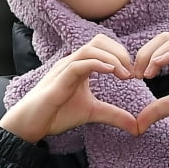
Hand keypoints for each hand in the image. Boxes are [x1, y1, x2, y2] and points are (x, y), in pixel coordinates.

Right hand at [0, 35, 139, 144]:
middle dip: (120, 52)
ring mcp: (64, 69)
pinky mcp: (59, 80)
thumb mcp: (92, 114)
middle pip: (99, 41)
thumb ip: (114, 116)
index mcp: (81, 66)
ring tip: (125, 74)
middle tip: (132, 73)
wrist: (31, 124)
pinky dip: (97, 64)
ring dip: (111, 58)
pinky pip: (78, 64)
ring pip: (90, 49)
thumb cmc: (57, 114)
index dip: (121, 55)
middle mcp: (73, 62)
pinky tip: (111, 72)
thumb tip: (137, 126)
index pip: (103, 46)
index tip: (134, 74)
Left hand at [132, 34, 168, 133]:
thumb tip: (137, 124)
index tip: (133, 76)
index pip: (159, 45)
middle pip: (164, 37)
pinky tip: (157, 68)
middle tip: (136, 73)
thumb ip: (157, 110)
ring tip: (146, 73)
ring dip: (155, 53)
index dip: (143, 56)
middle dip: (145, 51)